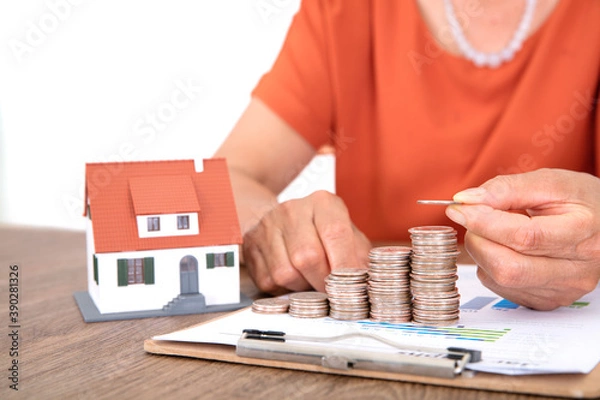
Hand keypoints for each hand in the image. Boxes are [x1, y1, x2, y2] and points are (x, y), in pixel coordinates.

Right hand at [243, 190, 371, 294]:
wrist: (279, 219)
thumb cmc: (321, 232)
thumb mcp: (347, 234)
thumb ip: (359, 255)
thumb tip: (367, 281)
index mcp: (322, 202)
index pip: (335, 233)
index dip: (345, 265)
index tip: (351, 287)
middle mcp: (292, 210)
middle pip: (307, 256)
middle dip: (323, 282)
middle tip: (332, 293)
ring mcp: (267, 227)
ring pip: (285, 272)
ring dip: (302, 287)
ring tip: (312, 282)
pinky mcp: (251, 247)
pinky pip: (269, 281)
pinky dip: (284, 289)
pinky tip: (294, 279)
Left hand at [445, 168, 599, 309]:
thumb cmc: (578, 199)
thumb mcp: (549, 182)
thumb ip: (506, 188)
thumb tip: (466, 200)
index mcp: (582, 233)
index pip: (524, 237)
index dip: (484, 222)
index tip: (458, 208)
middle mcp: (577, 270)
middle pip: (508, 267)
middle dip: (478, 239)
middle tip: (475, 218)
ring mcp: (562, 290)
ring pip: (500, 279)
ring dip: (482, 252)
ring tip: (494, 231)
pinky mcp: (547, 301)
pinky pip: (500, 287)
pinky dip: (490, 265)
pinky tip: (505, 248)